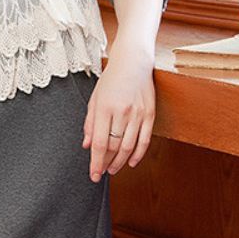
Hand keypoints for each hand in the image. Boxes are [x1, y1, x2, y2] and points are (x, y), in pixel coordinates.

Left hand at [80, 41, 155, 179]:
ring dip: (120, 162)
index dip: (96, 162)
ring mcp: (138, 113)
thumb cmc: (111, 80)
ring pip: (129, 146)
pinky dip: (138, 154)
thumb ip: (90, 124)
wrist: (133, 62)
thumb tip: (88, 146)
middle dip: (107, 163)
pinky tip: (131, 162)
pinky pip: (145, 140)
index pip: (100, 143)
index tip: (93, 175)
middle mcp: (122, 112)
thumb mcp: (94, 99)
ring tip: (113, 169)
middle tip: (102, 172)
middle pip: (114, 147)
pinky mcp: (150, 114)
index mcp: (105, 108)